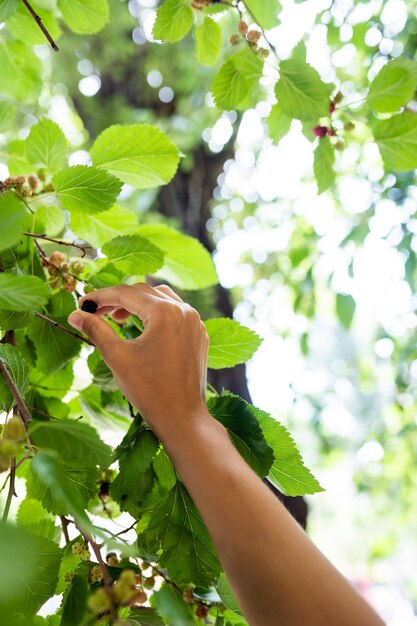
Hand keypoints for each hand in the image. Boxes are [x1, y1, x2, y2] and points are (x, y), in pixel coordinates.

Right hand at [68, 283, 210, 440]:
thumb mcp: (117, 356)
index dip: (101, 296)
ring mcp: (195, 322)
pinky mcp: (199, 335)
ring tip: (117, 318)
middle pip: (144, 292)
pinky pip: (176, 313)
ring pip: (162, 299)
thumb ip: (96, 330)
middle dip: (118, 299)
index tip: (83, 304)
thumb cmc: (149, 390)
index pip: (126, 293)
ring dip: (138, 304)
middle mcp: (184, 311)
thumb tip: (74, 314)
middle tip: (96, 311)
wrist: (182, 418)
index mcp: (165, 312)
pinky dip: (156, 314)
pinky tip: (143, 328)